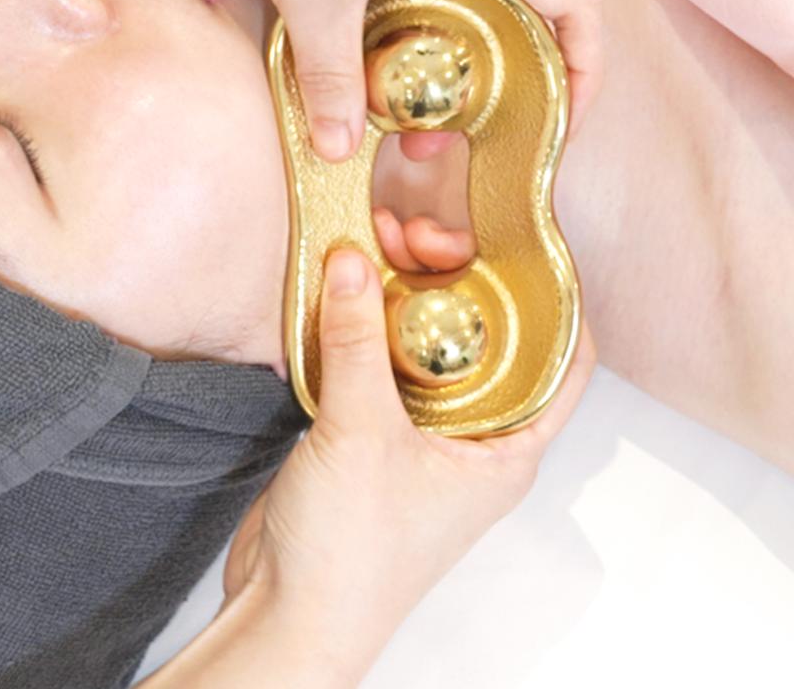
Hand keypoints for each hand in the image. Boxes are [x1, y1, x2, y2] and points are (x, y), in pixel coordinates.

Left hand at [183, 0, 602, 161]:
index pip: (574, 3)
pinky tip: (358, 47)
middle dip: (493, 80)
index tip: (555, 122)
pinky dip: (407, 17)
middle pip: (517, 6)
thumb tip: (337, 148)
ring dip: (442, 50)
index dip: (581, 70)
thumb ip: (331, 77)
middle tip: (441, 130)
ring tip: (393, 100)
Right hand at [219, 246, 597, 658]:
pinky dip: (361, 322)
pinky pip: (375, 360)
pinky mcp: (367, 431)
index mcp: (503, 447)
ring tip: (373, 244)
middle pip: (481, 337)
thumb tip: (352, 261)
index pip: (561, 360)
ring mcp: (416, 433)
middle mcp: (468, 436)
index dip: (553, 296)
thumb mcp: (362, 437)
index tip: (520, 240)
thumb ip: (356, 343)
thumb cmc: (352, 557)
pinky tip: (341, 287)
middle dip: (453, 278)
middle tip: (418, 237)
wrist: (288, 613)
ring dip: (400, 293)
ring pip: (423, 343)